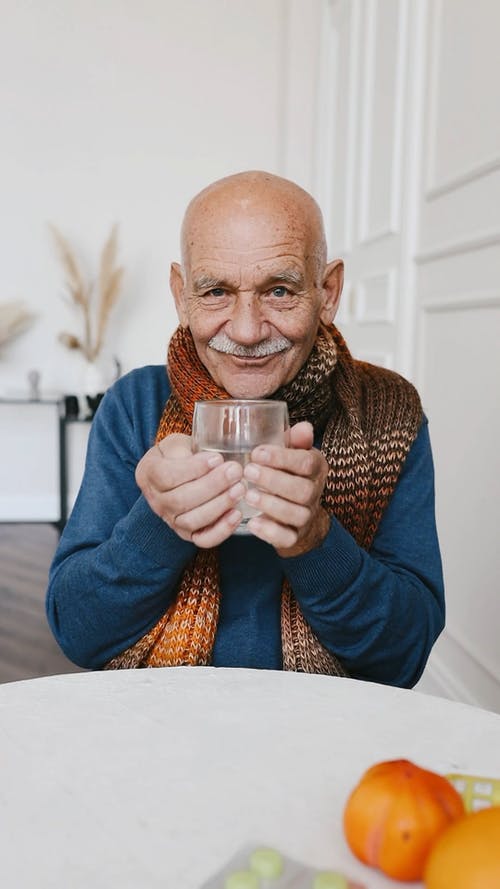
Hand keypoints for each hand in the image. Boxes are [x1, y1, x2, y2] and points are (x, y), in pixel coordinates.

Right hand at [135, 433, 244, 547]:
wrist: (176, 473)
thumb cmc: (179, 455)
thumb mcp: (176, 443)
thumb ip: (185, 448)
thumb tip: (209, 457)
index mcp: (149, 474)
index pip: (167, 476)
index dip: (193, 469)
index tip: (217, 458)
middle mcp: (157, 501)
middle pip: (181, 500)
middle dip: (213, 485)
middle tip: (235, 471)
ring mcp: (172, 521)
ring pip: (192, 521)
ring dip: (219, 505)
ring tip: (239, 489)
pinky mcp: (189, 534)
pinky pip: (203, 540)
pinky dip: (221, 530)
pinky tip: (236, 513)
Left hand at [243, 421, 329, 556]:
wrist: (299, 510)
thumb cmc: (289, 473)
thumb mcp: (292, 453)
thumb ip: (294, 440)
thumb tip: (303, 426)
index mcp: (316, 468)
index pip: (306, 462)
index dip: (283, 458)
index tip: (257, 452)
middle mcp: (315, 492)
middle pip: (303, 490)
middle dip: (274, 481)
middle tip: (248, 472)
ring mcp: (306, 516)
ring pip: (297, 514)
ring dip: (272, 505)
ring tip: (249, 495)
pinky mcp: (295, 536)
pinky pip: (288, 538)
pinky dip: (271, 531)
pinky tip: (254, 523)